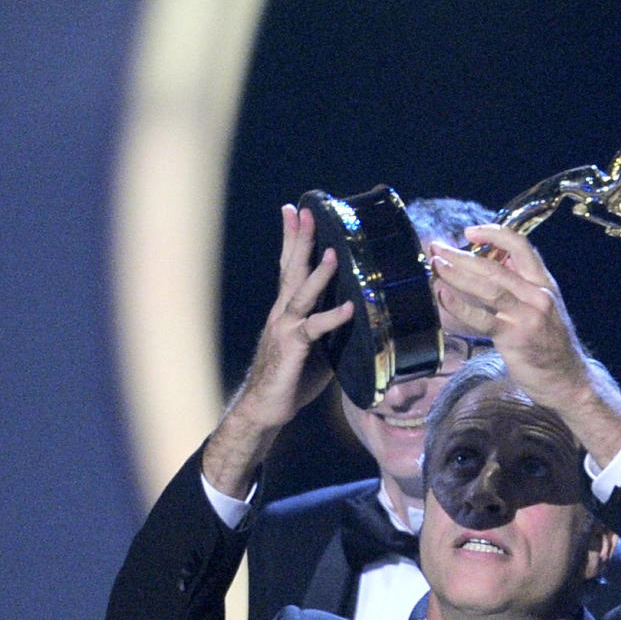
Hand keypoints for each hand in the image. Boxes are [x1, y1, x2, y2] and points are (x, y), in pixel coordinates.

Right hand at [202, 206, 353, 496]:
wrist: (265, 408)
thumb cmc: (290, 379)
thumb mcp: (315, 349)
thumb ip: (330, 330)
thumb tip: (356, 319)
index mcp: (286, 311)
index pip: (290, 268)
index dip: (292, 240)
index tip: (296, 211)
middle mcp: (282, 313)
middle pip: (291, 269)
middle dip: (299, 239)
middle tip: (305, 211)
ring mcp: (285, 328)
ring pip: (301, 293)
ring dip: (317, 272)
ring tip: (332, 251)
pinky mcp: (292, 347)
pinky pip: (315, 328)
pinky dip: (333, 317)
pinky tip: (350, 308)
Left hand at [428, 224, 620, 464]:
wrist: (568, 380)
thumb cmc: (550, 347)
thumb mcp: (542, 309)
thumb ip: (520, 288)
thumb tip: (491, 270)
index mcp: (543, 283)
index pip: (520, 245)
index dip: (494, 234)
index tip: (469, 232)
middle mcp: (537, 294)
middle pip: (494, 266)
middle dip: (461, 255)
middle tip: (436, 247)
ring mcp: (527, 315)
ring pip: (487, 287)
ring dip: (457, 274)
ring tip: (436, 265)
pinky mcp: (515, 337)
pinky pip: (482, 319)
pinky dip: (460, 306)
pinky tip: (443, 296)